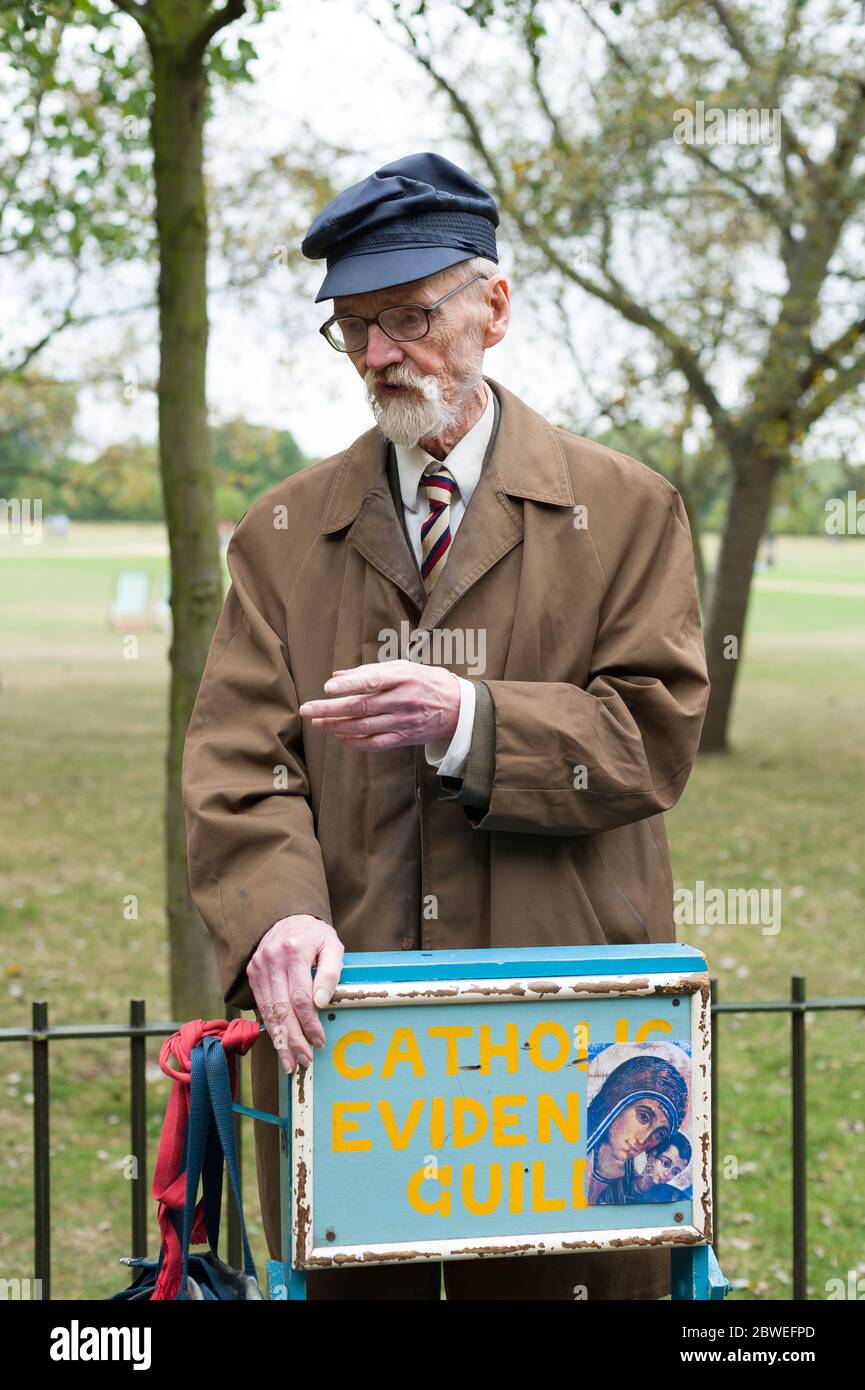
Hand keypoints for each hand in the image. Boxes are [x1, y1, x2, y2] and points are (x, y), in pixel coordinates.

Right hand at [247, 914, 343, 1072]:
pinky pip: (262, 1006)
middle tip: (304, 1060)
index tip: (319, 1041)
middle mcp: (271, 959)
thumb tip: (322, 1003)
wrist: (286, 918)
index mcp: (294, 950)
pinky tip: (280, 1044)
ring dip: (280, 1040)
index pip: (300, 995)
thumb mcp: (332, 946)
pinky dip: (271, 1027)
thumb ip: (330, 972)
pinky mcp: (252, 974)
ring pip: (269, 1011)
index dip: (309, 1022)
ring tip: (291, 1062)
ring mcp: (258, 967)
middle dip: (293, 1038)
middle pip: (282, 1008)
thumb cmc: (314, 936)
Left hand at [299, 659, 460, 749]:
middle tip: (307, 709)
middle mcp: (402, 700)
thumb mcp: (402, 667)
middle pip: (361, 706)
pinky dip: (354, 741)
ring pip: (364, 727)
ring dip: (337, 726)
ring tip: (318, 722)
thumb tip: (337, 675)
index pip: (372, 680)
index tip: (327, 687)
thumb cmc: (425, 681)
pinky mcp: (403, 738)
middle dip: (330, 709)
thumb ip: (369, 671)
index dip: (349, 684)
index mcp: (402, 677)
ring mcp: (403, 721)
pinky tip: (339, 736)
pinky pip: (375, 743)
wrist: (457, 708)